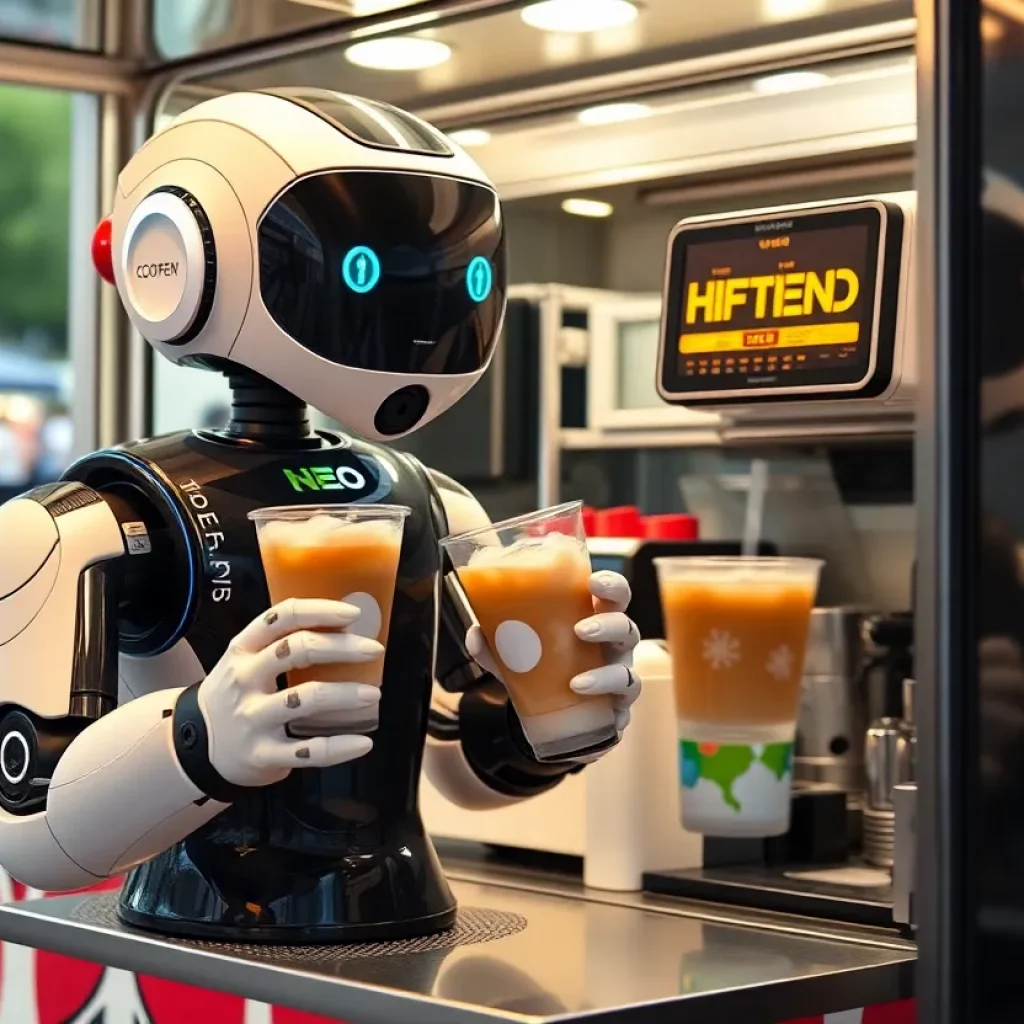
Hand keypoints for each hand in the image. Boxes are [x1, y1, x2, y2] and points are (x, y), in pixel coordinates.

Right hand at [198, 598, 381, 787]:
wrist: (195, 745)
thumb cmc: (237, 693)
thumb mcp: (245, 660)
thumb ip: (281, 644)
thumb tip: (346, 628)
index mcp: (243, 649)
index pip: (281, 617)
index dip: (320, 610)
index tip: (354, 614)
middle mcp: (245, 679)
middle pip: (296, 650)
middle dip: (341, 647)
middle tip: (373, 649)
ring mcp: (253, 718)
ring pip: (306, 698)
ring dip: (345, 694)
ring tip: (372, 694)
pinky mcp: (261, 754)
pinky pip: (308, 750)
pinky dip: (339, 747)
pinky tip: (363, 743)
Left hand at [466, 569, 641, 746]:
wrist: (551, 714)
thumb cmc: (544, 666)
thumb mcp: (516, 652)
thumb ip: (494, 642)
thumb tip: (474, 634)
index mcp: (594, 621)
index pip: (614, 595)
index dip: (612, 585)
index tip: (593, 582)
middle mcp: (612, 649)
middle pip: (627, 629)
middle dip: (609, 625)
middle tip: (580, 629)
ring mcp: (618, 680)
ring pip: (629, 673)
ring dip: (606, 675)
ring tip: (576, 682)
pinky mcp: (616, 711)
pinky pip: (622, 712)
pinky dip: (608, 711)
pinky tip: (588, 707)